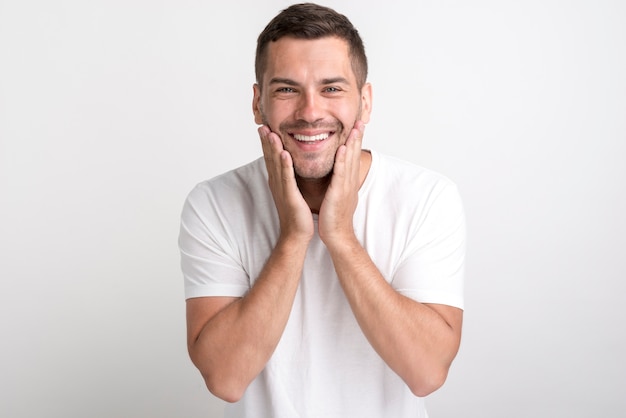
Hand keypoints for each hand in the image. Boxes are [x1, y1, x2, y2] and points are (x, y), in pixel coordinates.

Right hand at [259, 126, 313, 241]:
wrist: (297, 234)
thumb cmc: (297, 214)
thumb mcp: (291, 191)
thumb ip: (289, 177)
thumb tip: (289, 165)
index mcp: (278, 181)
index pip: (271, 157)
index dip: (267, 142)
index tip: (265, 126)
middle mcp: (276, 183)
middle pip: (270, 158)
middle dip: (266, 141)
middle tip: (262, 124)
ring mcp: (282, 189)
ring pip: (276, 165)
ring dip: (273, 148)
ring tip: (270, 132)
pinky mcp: (290, 196)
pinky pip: (287, 178)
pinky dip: (285, 165)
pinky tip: (284, 153)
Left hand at [318, 121, 364, 245]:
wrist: (337, 236)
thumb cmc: (334, 218)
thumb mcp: (338, 196)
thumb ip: (339, 183)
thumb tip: (338, 175)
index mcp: (348, 182)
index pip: (353, 158)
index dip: (356, 142)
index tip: (357, 127)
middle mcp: (350, 182)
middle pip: (355, 156)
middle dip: (358, 138)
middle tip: (360, 120)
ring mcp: (346, 187)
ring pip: (350, 161)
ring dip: (352, 144)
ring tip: (355, 128)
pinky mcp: (338, 193)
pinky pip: (340, 174)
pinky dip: (342, 161)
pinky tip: (342, 149)